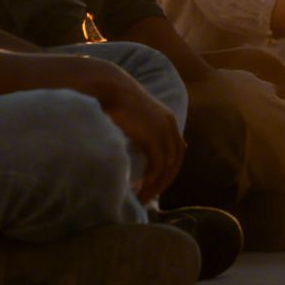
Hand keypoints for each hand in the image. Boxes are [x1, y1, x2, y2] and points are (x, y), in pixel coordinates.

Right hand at [83, 60, 185, 202]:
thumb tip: (143, 146)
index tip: (156, 185)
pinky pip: (157, 165)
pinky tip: (139, 188)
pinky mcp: (153, 136)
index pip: (176, 151)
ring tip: (142, 198)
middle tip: (150, 198)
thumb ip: (143, 129)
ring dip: (156, 185)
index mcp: (168, 120)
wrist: (108, 86)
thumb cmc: (114, 100)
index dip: (169, 170)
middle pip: (175, 162)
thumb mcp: (135, 115)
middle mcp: (170, 125)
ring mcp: (164, 130)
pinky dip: (150, 179)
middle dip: (164, 182)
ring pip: (167, 167)